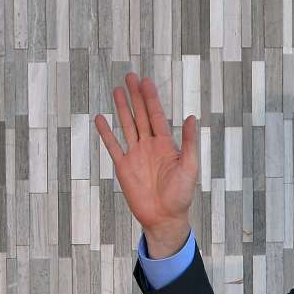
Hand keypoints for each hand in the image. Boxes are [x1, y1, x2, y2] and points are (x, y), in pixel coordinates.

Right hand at [94, 72, 198, 257]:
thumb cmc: (181, 195)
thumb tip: (192, 117)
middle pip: (140, 115)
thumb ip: (190, 143)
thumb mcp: (190, 167)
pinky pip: (113, 146)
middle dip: (136, 96)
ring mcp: (135, 155)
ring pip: (127, 126)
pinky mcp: (123, 167)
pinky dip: (106, 133)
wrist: (164, 217)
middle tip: (130, 76)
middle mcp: (149, 146)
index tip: (145, 81)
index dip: (151, 99)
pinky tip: (101, 118)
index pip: (156, 116)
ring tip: (116, 90)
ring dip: (122, 108)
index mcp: (166, 145)